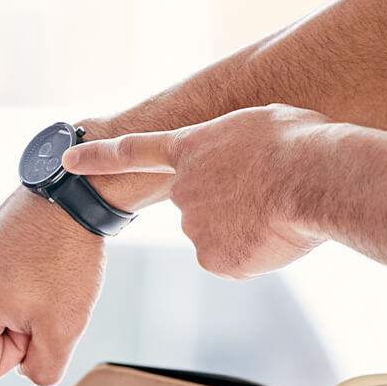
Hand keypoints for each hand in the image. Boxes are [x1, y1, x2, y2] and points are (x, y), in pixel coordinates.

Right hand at [0, 187, 106, 385]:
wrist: (71, 195)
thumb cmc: (65, 260)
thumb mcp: (63, 332)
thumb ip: (41, 372)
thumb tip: (25, 370)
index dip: (25, 350)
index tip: (40, 313)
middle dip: (21, 325)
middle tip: (44, 291)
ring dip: (22, 302)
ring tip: (41, 272)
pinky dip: (18, 279)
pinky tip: (35, 257)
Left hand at [62, 104, 330, 279]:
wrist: (317, 176)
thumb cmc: (301, 142)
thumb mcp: (259, 124)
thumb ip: (231, 148)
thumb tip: (234, 172)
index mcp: (191, 149)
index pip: (134, 152)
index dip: (99, 156)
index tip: (68, 158)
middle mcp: (183, 190)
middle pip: (199, 206)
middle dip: (228, 205)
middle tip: (266, 193)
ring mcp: (194, 227)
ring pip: (219, 235)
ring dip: (246, 229)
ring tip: (278, 210)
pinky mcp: (212, 259)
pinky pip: (234, 261)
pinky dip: (256, 253)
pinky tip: (276, 233)